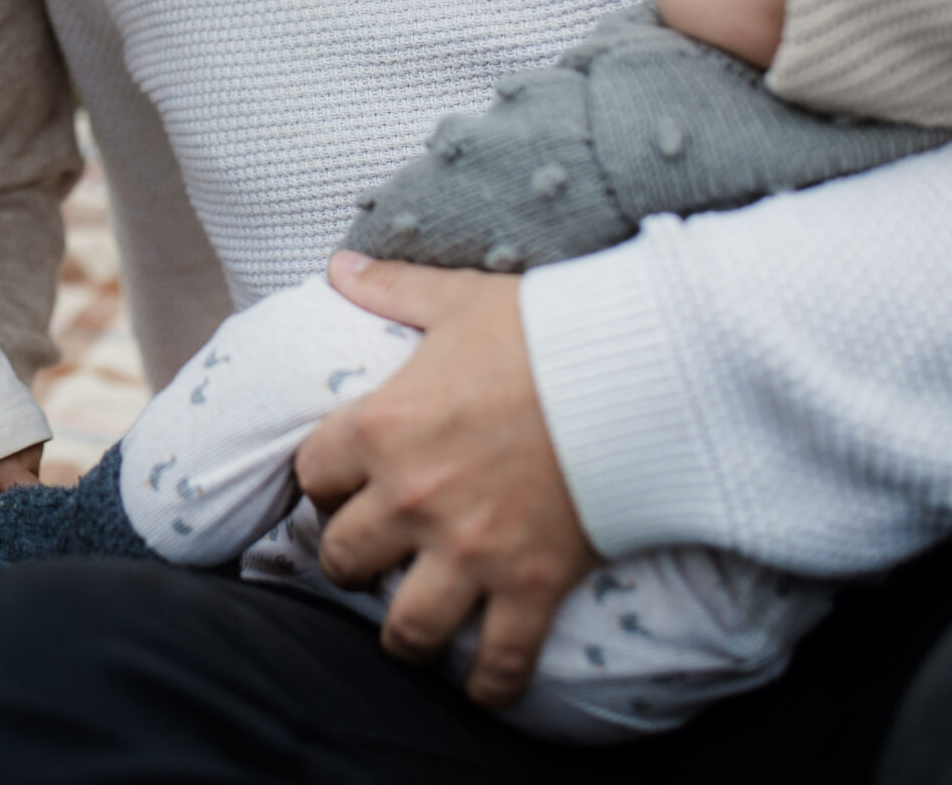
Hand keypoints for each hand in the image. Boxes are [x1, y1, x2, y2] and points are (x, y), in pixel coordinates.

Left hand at [293, 255, 595, 706]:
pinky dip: (489, 684)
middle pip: (341, 556)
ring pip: (403, 626)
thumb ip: (393, 286)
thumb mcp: (460, 299)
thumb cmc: (546, 332)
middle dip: (348, 558)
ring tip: (412, 625)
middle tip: (370, 554)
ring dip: (401, 632)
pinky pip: (498, 661)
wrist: (639, 375)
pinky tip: (483, 687)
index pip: (312, 473)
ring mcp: (470, 550)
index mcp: (384, 427)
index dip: (322, 481)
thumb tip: (338, 265)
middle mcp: (413, 498)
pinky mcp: (531, 586)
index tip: (340, 484)